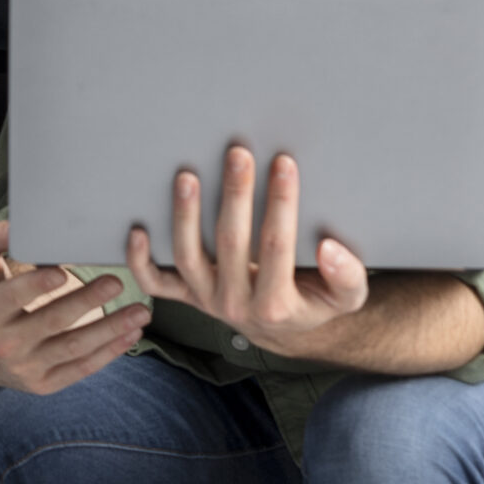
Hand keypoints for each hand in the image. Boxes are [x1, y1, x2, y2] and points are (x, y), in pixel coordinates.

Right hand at [0, 219, 149, 395]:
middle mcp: (4, 343)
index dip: (37, 286)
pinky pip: (81, 368)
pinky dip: (109, 352)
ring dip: (110, 329)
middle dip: (87, 301)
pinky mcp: (44, 384)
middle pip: (52, 321)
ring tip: (140, 312)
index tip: (63, 272)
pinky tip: (130, 335)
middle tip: (116, 282)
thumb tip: (13, 225)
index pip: (13, 297)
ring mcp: (26, 367)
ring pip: (74, 347)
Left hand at [125, 147, 369, 357]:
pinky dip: (140, 260)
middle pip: (231, 244)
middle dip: (235, 195)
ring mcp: (205, 300)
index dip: (281, 203)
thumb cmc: (314, 301)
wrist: (282, 328)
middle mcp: (235, 304)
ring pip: (187, 258)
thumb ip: (347, 277)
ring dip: (184, 216)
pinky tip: (137, 228)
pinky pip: (155, 282)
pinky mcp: (185, 295)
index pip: (277, 245)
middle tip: (238, 154)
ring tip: (187, 176)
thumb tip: (330, 249)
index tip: (283, 164)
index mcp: (276, 305)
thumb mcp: (345, 298)